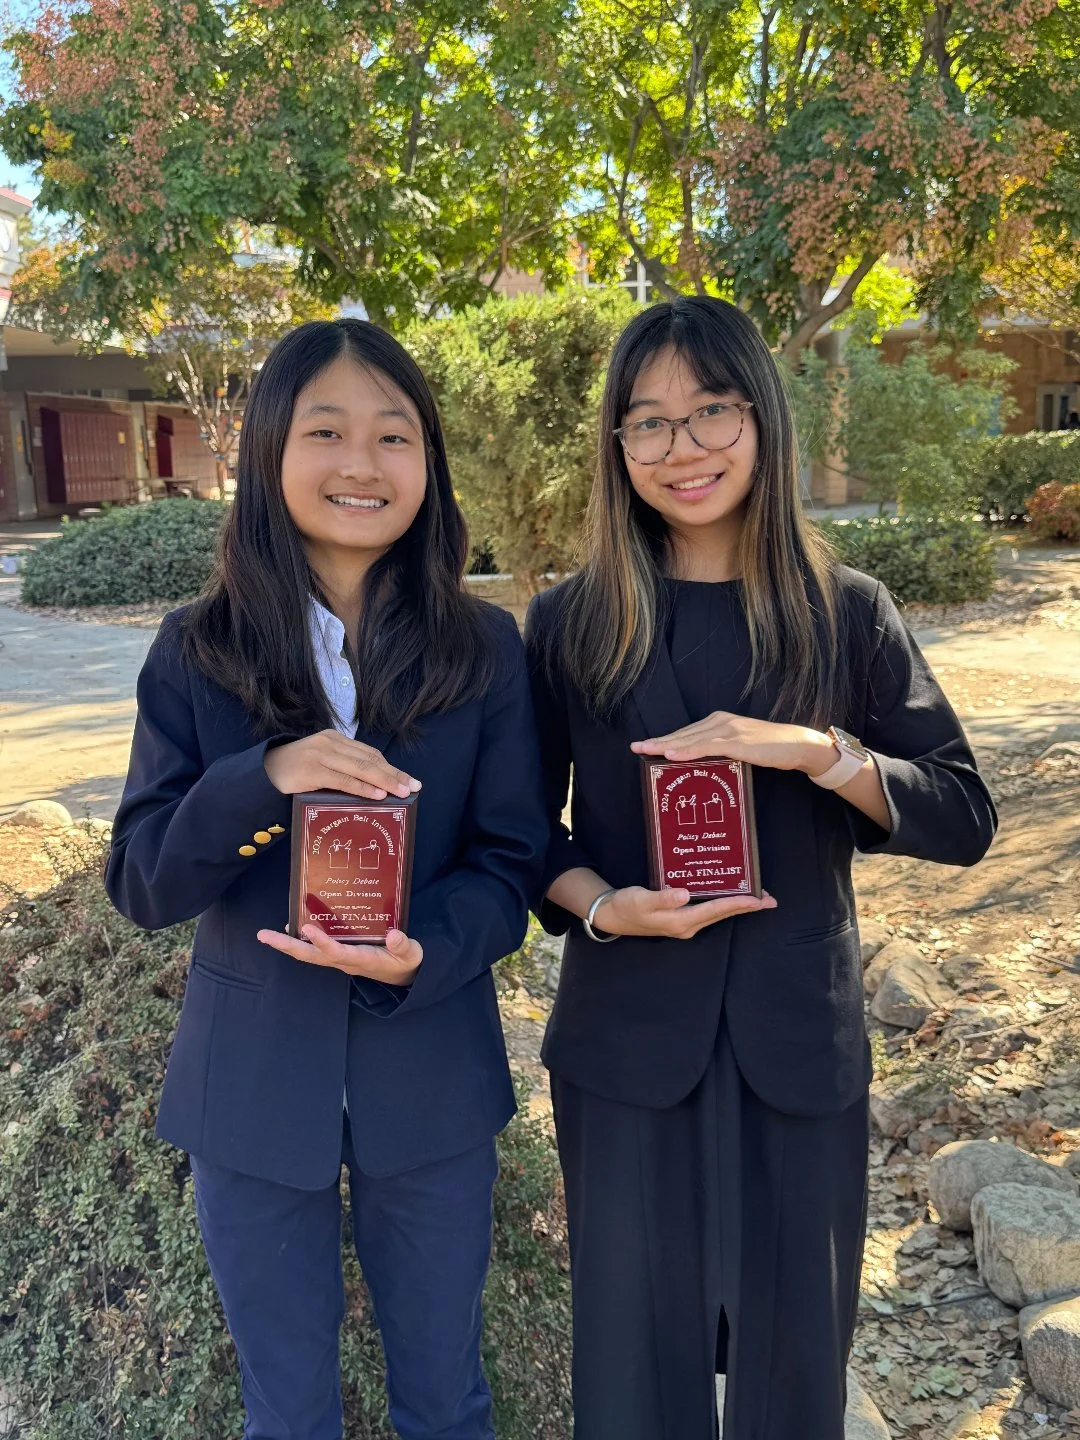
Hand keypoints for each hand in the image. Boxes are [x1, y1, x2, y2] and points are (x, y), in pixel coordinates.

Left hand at [256, 923, 422, 983]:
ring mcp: (339, 959)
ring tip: (268, 934)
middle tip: (263, 935)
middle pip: (309, 955)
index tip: (307, 927)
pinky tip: (293, 928)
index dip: (321, 941)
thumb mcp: (410, 953)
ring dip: (287, 945)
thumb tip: (395, 935)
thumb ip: (403, 945)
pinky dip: (300, 941)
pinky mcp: (339, 955)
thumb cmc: (406, 961)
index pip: (336, 952)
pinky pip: (315, 950)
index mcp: (361, 959)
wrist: (404, 976)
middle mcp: (344, 961)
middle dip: (286, 946)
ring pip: (308, 953)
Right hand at [264, 730, 420, 799]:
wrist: (261, 773)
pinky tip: (377, 795)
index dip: (391, 767)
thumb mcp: (322, 765)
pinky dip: (362, 787)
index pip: (370, 754)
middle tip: (413, 787)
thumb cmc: (294, 772)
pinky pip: (343, 779)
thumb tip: (375, 787)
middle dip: (394, 774)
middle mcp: (330, 743)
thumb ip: (343, 770)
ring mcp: (320, 755)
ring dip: (384, 781)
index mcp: (335, 739)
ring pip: (360, 768)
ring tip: (402, 792)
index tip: (409, 780)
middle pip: (369, 760)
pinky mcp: (311, 770)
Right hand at [593, 884, 775, 939]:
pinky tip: (729, 895)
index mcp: (681, 922)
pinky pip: (709, 911)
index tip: (758, 899)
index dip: (737, 904)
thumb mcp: (641, 899)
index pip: (715, 910)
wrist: (611, 915)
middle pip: (722, 915)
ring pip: (717, 913)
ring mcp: (685, 924)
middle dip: (746, 907)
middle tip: (770, 899)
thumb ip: (662, 898)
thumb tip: (684, 894)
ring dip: (737, 906)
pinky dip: (723, 903)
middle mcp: (687, 926)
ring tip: (757, 898)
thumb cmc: (626, 906)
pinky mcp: (681, 918)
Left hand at [631, 711, 836, 775]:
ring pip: (691, 739)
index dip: (665, 739)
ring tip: (646, 751)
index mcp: (720, 722)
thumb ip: (720, 751)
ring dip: (667, 746)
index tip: (645, 746)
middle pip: (683, 735)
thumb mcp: (740, 747)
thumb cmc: (769, 748)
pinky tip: (672, 755)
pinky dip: (688, 751)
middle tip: (636, 748)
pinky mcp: (738, 742)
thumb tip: (700, 764)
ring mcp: (729, 731)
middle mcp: (721, 722)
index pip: (686, 733)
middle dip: (659, 742)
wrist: (797, 745)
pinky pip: (708, 747)